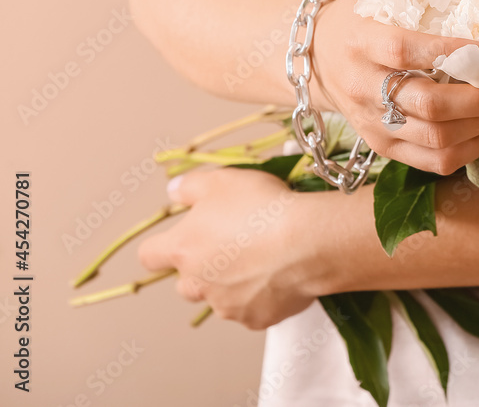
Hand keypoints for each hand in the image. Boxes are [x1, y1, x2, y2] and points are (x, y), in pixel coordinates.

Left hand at [137, 169, 314, 329]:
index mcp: (183, 249)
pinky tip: (280, 275)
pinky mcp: (257, 319)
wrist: (307, 242)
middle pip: (185, 284)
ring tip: (263, 260)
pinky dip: (262, 297)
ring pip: (220, 299)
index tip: (181, 237)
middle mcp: (199, 284)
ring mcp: (228, 306)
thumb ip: (190, 186)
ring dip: (233, 284)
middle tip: (232, 247)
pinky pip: (253, 310)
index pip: (150, 256)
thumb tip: (174, 191)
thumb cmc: (263, 209)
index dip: (162, 247)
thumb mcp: (222, 181)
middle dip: (202, 270)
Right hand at [312, 0, 478, 174]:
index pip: (408, 51)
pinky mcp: (384, 147)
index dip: (453, 53)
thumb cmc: (355, 17)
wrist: (315, 61)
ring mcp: (374, 124)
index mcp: (360, 43)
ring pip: (436, 139)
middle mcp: (364, 88)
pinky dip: (469, 150)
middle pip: (430, 104)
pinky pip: (434, 162)